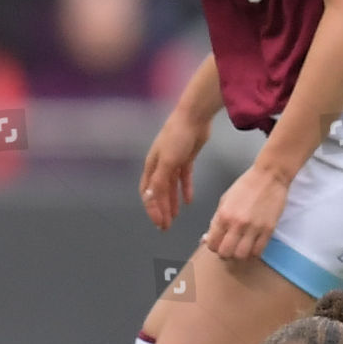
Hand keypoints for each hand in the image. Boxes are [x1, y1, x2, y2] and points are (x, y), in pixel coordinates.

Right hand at [140, 113, 209, 230]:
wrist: (194, 116)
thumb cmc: (177, 136)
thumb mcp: (168, 161)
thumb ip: (160, 181)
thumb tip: (151, 199)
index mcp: (152, 166)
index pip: (148, 193)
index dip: (152, 209)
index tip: (159, 223)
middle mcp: (160, 165)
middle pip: (158, 192)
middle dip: (160, 210)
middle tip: (165, 227)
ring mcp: (173, 161)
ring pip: (170, 188)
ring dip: (171, 203)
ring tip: (174, 218)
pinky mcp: (186, 157)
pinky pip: (183, 178)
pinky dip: (185, 190)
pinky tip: (188, 202)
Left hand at [202, 164, 289, 260]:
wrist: (269, 176)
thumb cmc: (247, 185)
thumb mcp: (225, 200)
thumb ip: (216, 220)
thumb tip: (208, 237)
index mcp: (224, 215)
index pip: (212, 243)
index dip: (213, 246)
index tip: (217, 244)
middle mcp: (238, 223)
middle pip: (226, 253)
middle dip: (225, 253)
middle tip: (228, 248)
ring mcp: (254, 228)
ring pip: (242, 255)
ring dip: (239, 255)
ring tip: (240, 248)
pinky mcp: (269, 229)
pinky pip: (259, 251)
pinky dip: (253, 252)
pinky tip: (252, 245)